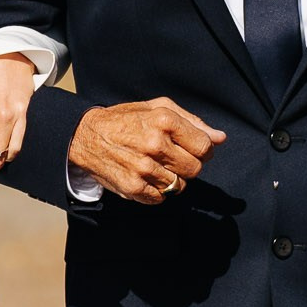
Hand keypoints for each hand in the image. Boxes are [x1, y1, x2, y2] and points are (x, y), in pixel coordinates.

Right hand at [67, 98, 224, 204]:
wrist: (86, 136)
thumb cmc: (126, 120)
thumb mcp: (158, 109)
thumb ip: (192, 122)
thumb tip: (220, 138)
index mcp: (164, 120)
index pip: (204, 146)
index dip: (203, 150)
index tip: (193, 148)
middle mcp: (155, 144)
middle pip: (195, 169)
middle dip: (188, 165)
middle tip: (172, 157)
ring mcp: (144, 168)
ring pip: (179, 185)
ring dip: (172, 178)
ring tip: (155, 165)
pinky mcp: (133, 187)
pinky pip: (161, 198)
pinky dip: (157, 191)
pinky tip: (145, 176)